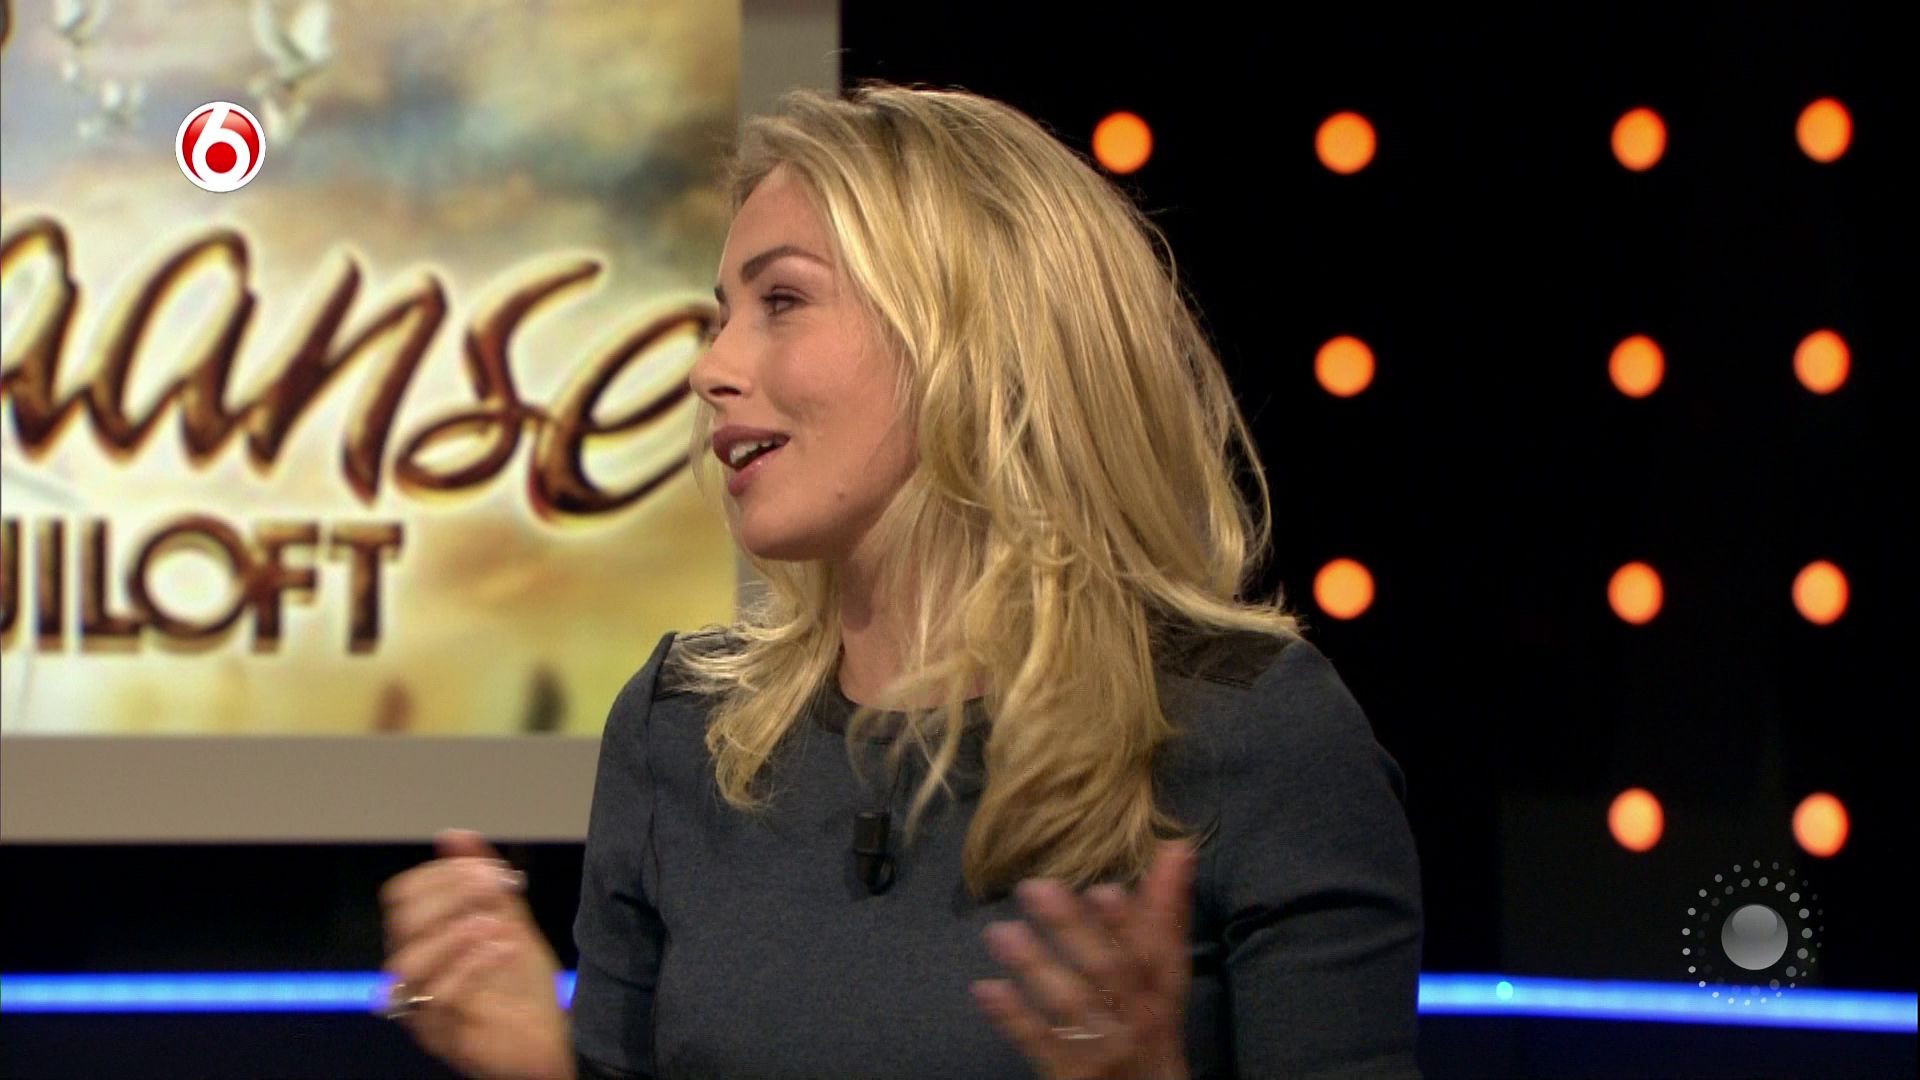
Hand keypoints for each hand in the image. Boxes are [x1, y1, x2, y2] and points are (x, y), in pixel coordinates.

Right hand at [378, 829, 571, 1079]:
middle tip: (497, 889)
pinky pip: (440, 995)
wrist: (552, 1042)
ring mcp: (423, 1007)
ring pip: (409, 961)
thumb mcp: (509, 923)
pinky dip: (474, 963)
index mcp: (422, 943)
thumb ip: (482, 881)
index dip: (445, 875)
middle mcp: (413, 975)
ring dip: (456, 932)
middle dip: (452, 894)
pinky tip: (506, 948)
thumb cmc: (524, 989)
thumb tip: (454, 836)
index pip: (402, 895)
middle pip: (401, 921)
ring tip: (496, 924)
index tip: (493, 873)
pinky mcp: (443, 1036)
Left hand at [971, 841, 1196, 1079]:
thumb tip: (1177, 847)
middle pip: (1110, 974)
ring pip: (1073, 1007)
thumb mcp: (1164, 980)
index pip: (1157, 954)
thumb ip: (1166, 917)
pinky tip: (987, 987)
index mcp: (1163, 995)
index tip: (1104, 890)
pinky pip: (1042, 1045)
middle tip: (1035, 889)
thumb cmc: (1151, 1032)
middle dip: (1076, 931)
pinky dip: (1015, 1017)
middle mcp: (1139, 1021)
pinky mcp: (1072, 1075)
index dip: (1134, 924)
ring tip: (1001, 932)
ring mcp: (1105, 1051)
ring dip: (1037, 967)